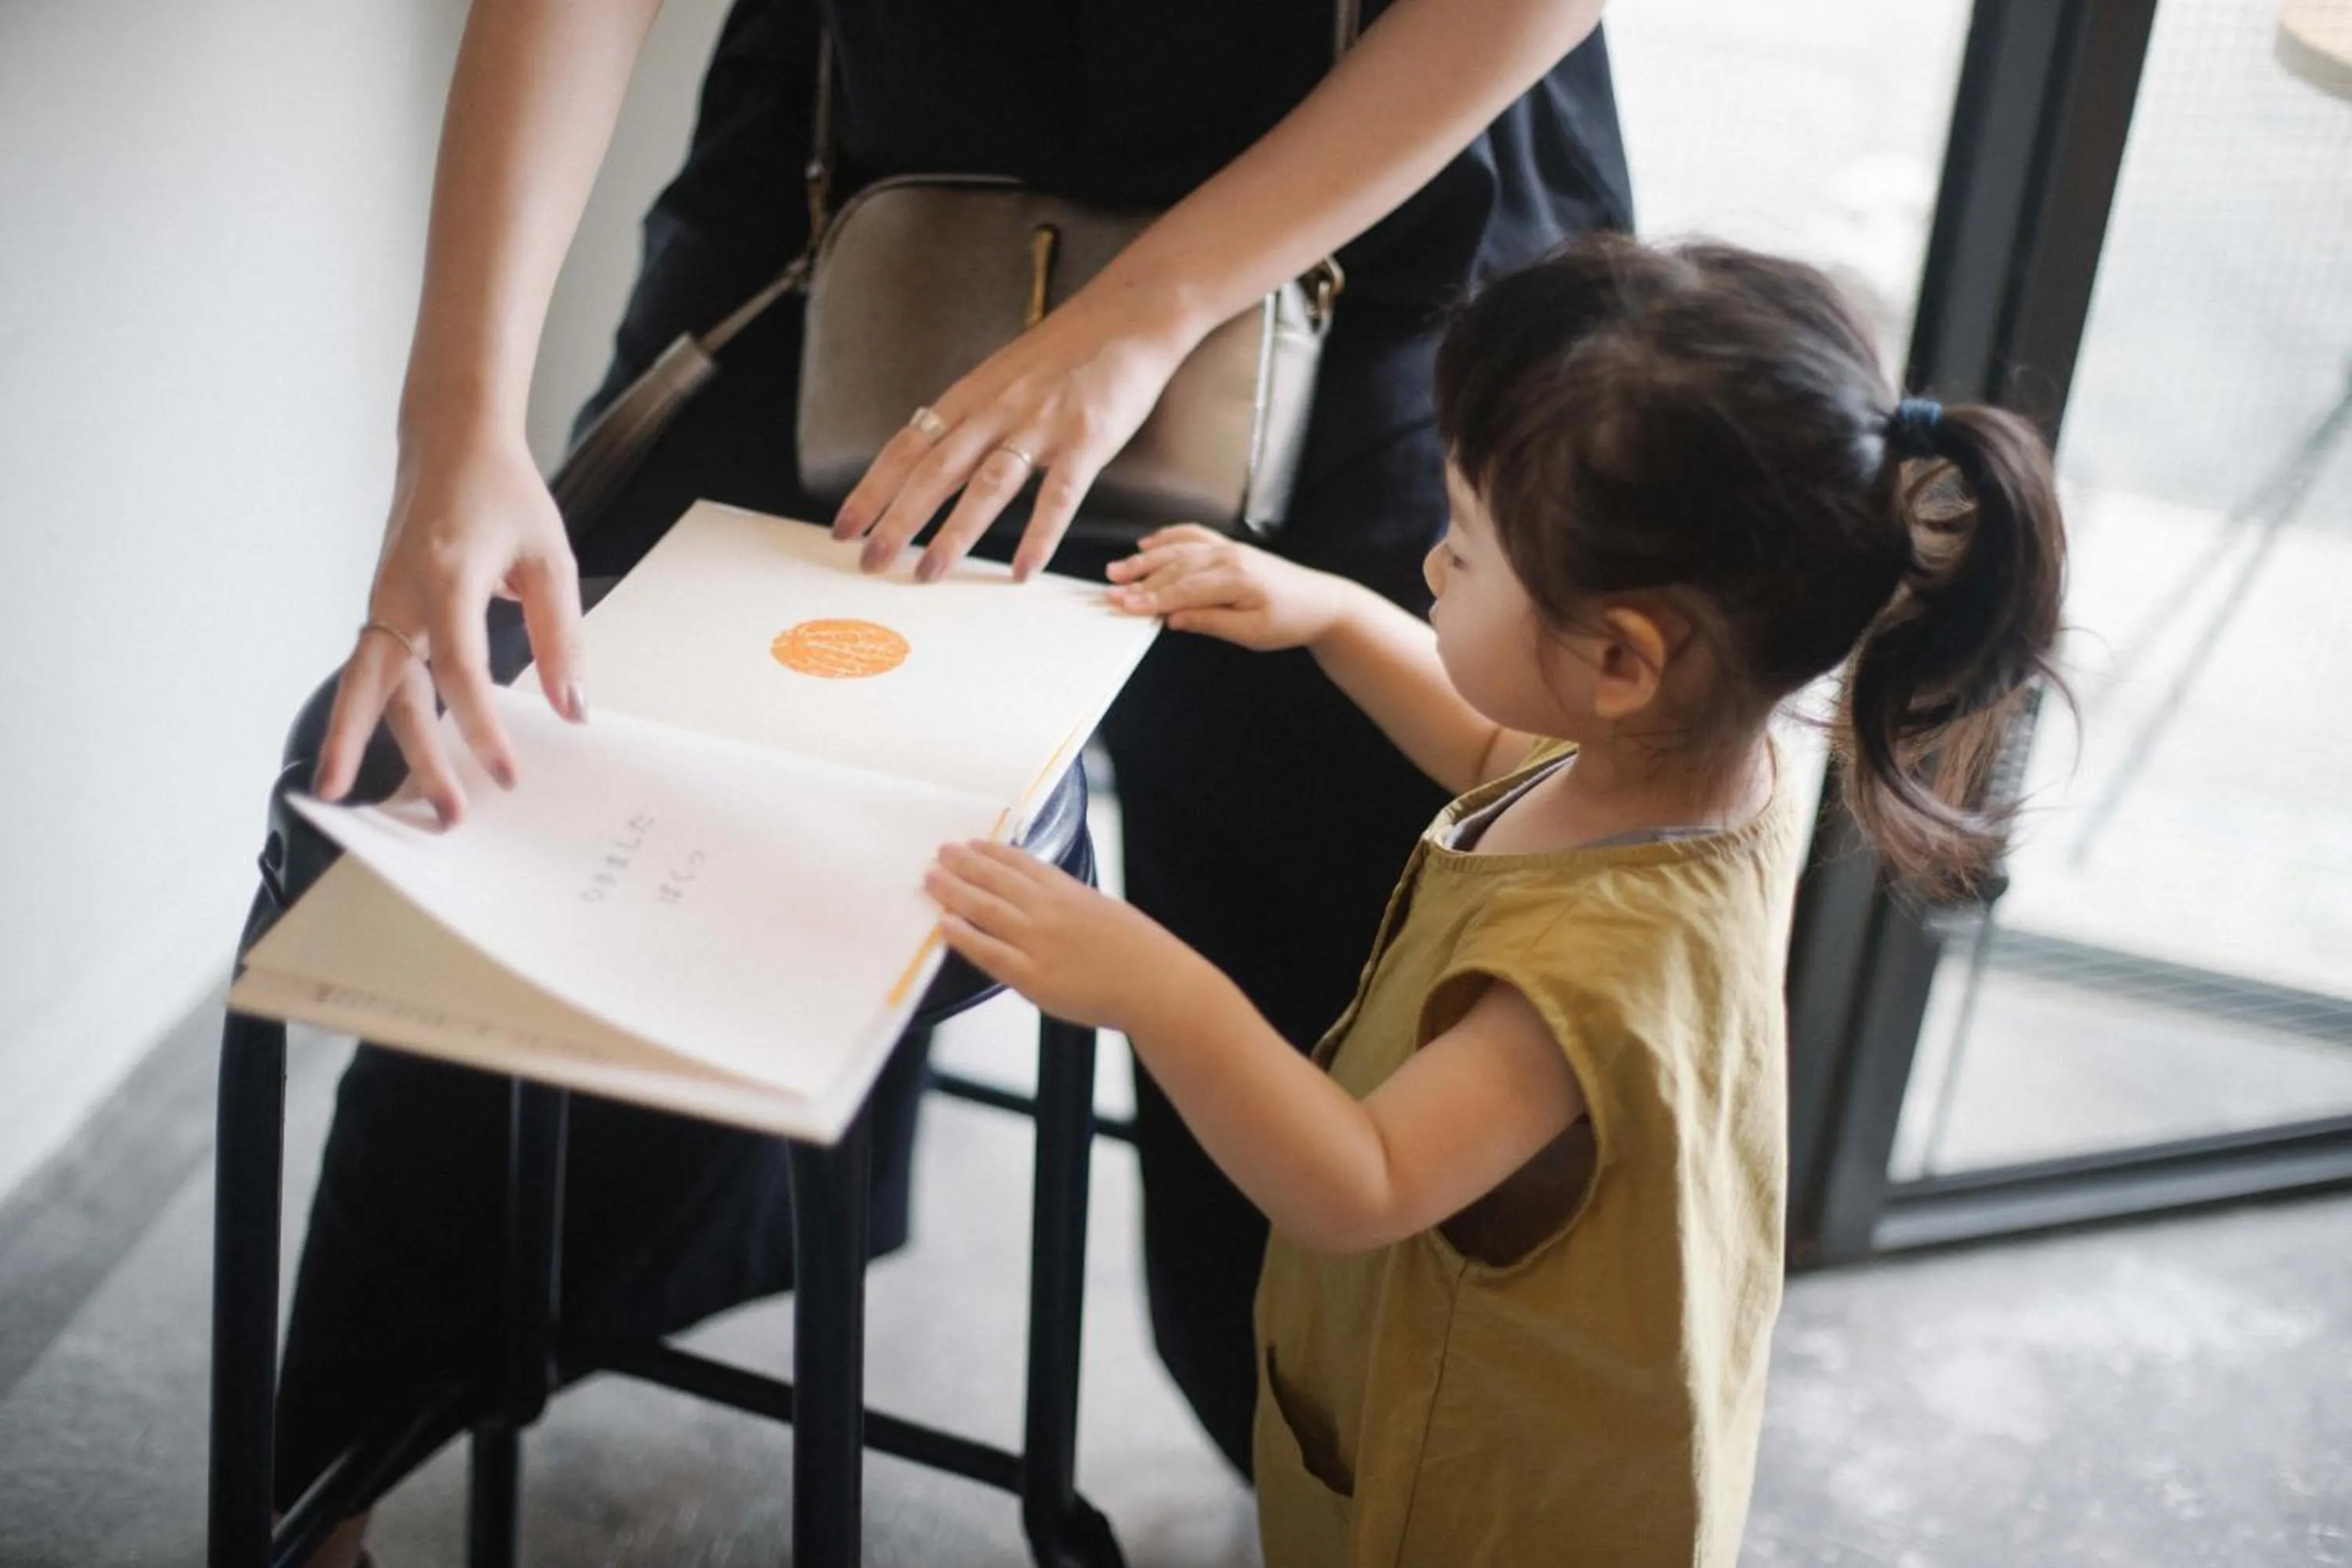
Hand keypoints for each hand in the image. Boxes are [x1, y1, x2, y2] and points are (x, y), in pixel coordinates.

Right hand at [314, 427, 584, 825]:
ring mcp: (383, 602)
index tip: (507, 775)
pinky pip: (368, 671)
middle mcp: (401, 595)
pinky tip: (363, 757)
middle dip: (416, 758)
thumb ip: (561, 636)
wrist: (449, 441)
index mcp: (446, 578)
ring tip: (353, 803)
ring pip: (366, 687)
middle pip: (396, 692)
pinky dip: (361, 715)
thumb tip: (570, 709)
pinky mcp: (381, 609)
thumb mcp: (550, 557)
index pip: (461, 671)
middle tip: (445, 815)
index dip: (482, 728)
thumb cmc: (501, 493)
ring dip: (365, 745)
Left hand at [831, 284, 1200, 583]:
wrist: (1129, 314)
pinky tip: (1024, 570)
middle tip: (869, 561)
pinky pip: (1058, 495)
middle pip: (935, 469)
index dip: (872, 489)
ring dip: (955, 531)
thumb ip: (970, 416)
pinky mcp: (1086, 438)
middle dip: (897, 518)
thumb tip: (929, 456)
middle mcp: (996, 409)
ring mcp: (1041, 423)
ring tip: (929, 571)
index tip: (843, 526)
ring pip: (987, 484)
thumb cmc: (1066, 351)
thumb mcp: (1002, 376)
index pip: (906, 447)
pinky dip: (1040, 534)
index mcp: (970, 396)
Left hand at [925, 840, 1191, 1030]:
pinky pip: (989, 952)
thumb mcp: (1105, 912)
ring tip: (931, 878)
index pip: (1022, 863)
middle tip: (940, 851)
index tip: (971, 843)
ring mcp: (1039, 942)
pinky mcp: (1033, 977)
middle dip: (964, 864)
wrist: (1157, 986)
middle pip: (996, 879)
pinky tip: (943, 923)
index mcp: (1069, 892)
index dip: (991, 852)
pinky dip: (963, 936)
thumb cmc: (1139, 953)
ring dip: (954, 891)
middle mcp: (1049, 910)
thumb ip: (1072, 905)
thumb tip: (1047, 900)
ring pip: (985, 909)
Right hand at [1104, 525, 1349, 649]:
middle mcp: (1229, 556)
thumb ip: (1211, 622)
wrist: (1320, 602)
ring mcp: (1228, 548)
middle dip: (1139, 580)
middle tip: (1110, 591)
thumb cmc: (1290, 620)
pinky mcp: (1229, 547)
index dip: (1149, 598)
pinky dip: (1168, 538)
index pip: (1182, 589)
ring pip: (1179, 549)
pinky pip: (1193, 536)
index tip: (1122, 605)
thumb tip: (1174, 618)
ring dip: (1146, 559)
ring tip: (1117, 569)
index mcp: (1235, 578)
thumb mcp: (1252, 633)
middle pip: (1174, 568)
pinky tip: (1148, 545)